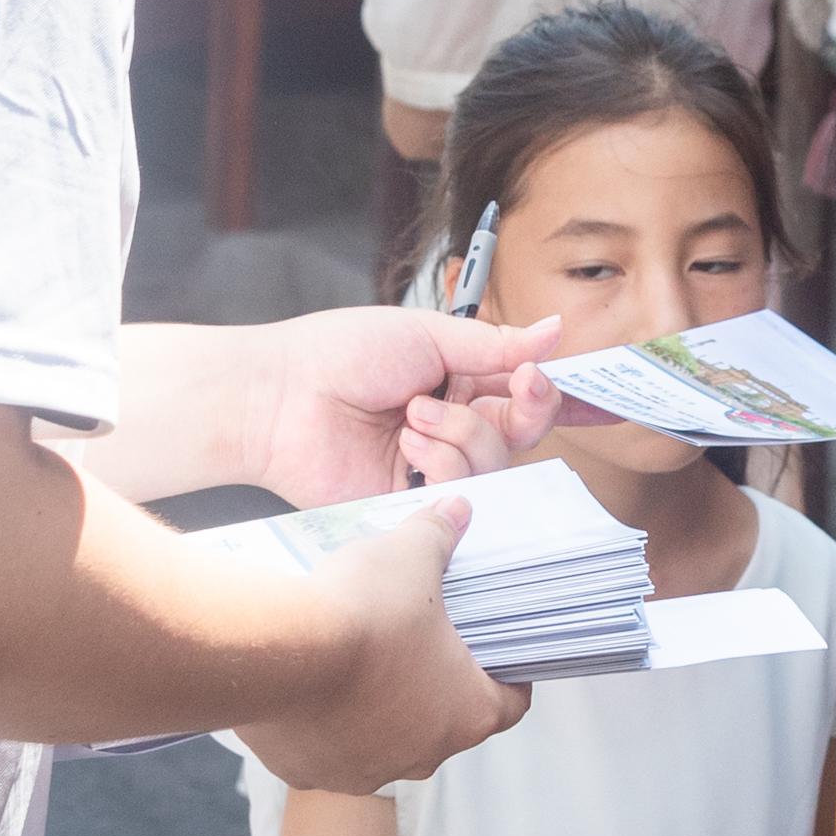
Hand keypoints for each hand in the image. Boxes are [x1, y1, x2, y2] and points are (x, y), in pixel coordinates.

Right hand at [236, 497, 530, 792]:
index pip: (509, 704)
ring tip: (359, 662)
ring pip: (383, 741)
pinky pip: (327, 748)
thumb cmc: (364, 612)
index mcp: (467, 713)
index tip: (496, 655)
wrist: (275, 652)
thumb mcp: (410, 556)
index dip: (507, 678)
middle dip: (433, 685)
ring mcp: (364, 770)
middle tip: (419, 644)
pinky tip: (312, 685)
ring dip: (377, 709)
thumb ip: (438, 535)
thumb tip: (458, 509)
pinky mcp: (310, 772)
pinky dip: (325, 723)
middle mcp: (422, 756)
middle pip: (443, 722)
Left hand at [246, 307, 566, 507]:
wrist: (282, 397)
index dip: (546, 390)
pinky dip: (443, 464)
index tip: (551, 378)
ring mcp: (433, 464)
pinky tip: (409, 445)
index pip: (520, 389)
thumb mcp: (427, 334)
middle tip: (520, 386)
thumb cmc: (339, 354)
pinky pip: (461, 493)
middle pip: (522, 430)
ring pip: (496, 463)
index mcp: (455, 376)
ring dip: (464, 433)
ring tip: (415, 414)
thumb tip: (552, 333)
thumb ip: (494, 344)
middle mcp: (450, 422)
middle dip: (529, 408)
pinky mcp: (413, 502)